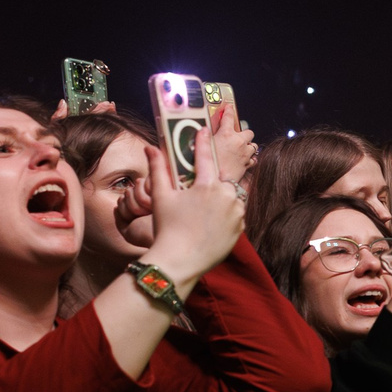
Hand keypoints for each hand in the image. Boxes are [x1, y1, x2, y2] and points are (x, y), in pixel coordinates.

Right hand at [141, 124, 246, 284]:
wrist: (180, 262)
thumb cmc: (167, 229)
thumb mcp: (161, 197)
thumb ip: (158, 169)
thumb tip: (150, 146)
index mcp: (207, 185)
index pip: (205, 156)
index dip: (202, 142)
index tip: (202, 130)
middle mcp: (227, 195)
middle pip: (219, 179)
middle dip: (210, 179)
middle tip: (200, 184)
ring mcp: (237, 212)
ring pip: (230, 196)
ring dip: (220, 197)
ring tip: (204, 208)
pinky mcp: (241, 227)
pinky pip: (235, 214)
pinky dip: (226, 214)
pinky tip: (212, 221)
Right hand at [207, 104, 257, 187]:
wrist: (217, 182)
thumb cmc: (207, 165)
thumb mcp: (203, 146)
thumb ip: (205, 137)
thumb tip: (203, 131)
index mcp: (226, 134)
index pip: (228, 117)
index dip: (229, 110)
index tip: (229, 107)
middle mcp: (239, 142)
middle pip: (248, 131)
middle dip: (244, 134)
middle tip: (236, 137)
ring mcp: (245, 153)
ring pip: (253, 145)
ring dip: (248, 146)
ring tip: (240, 150)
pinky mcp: (248, 163)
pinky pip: (253, 159)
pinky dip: (250, 159)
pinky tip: (244, 161)